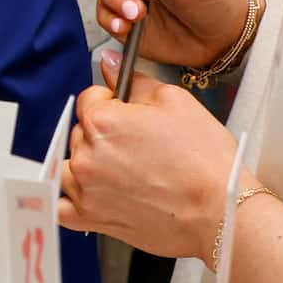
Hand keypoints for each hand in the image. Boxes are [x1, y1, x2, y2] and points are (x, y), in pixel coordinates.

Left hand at [56, 78, 243, 261]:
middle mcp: (86, 155)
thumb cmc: (205, 161)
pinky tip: (91, 194)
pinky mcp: (90, 219)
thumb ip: (135, 81)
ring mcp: (85, 191)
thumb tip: (110, 63)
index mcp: (102, 121)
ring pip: (69, 166)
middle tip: (138, 145)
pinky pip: (61, 207)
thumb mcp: (176, 102)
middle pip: (80, 132)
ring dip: (87, 164)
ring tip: (122, 171)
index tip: (130, 112)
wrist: (221, 212)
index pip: (90, 98)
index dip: (113, 102)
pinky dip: (71, 199)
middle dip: (102, 133)